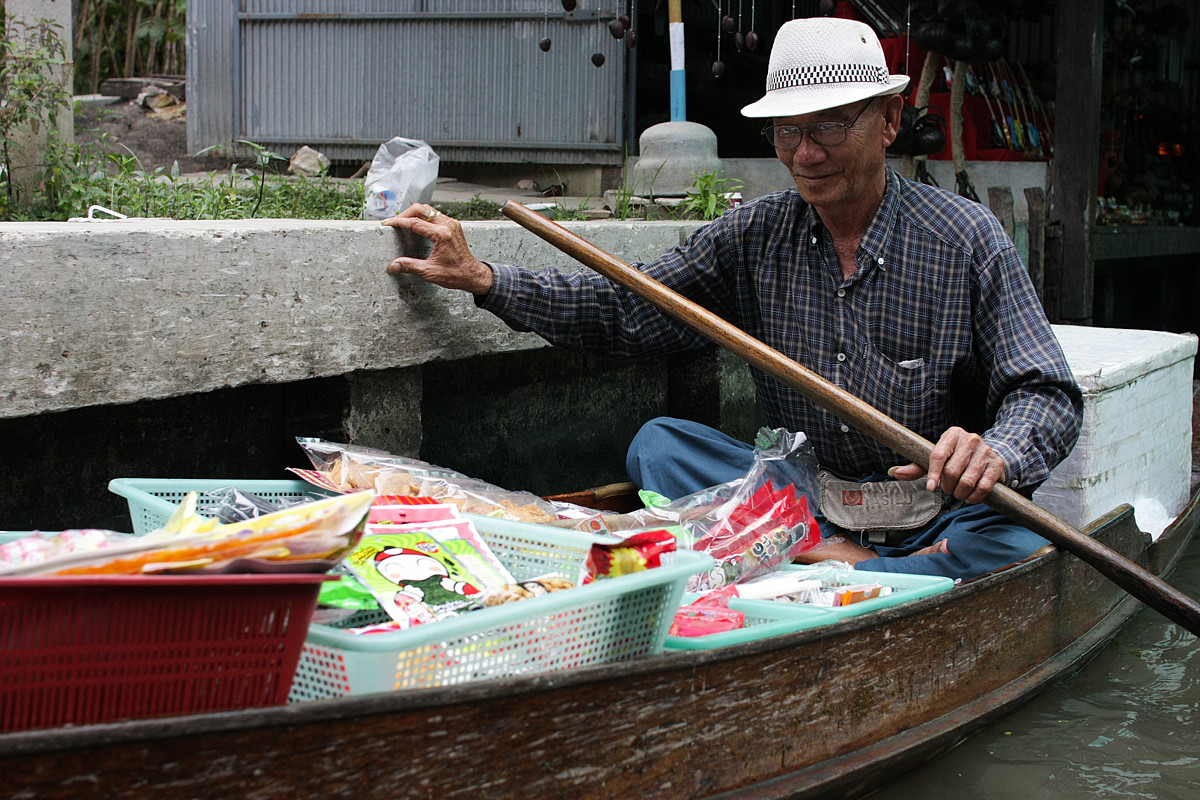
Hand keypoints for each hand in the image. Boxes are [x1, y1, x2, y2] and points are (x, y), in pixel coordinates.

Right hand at [382, 204, 493, 294]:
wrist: (472, 275)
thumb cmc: (455, 274)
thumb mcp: (429, 271)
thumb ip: (409, 266)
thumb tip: (393, 266)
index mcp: (442, 235)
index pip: (415, 222)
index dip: (398, 222)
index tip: (387, 223)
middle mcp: (448, 225)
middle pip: (421, 209)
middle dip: (405, 214)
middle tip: (394, 222)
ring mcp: (452, 224)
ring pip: (428, 210)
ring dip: (414, 213)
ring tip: (403, 222)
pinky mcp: (453, 226)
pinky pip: (435, 215)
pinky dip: (423, 216)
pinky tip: (416, 224)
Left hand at [888, 426, 1005, 503]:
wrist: (989, 453)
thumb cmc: (957, 457)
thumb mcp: (937, 458)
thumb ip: (917, 467)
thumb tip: (895, 472)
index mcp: (952, 434)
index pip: (938, 455)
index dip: (933, 474)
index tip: (931, 487)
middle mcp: (970, 439)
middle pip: (952, 470)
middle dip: (947, 486)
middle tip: (947, 490)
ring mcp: (986, 451)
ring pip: (967, 480)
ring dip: (959, 493)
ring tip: (958, 493)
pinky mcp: (997, 464)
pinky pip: (983, 486)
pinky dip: (974, 496)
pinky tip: (970, 497)